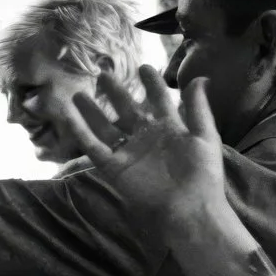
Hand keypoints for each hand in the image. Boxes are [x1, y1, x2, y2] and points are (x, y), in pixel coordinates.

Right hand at [63, 67, 230, 241]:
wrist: (189, 208)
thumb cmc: (202, 174)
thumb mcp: (205, 136)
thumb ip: (199, 108)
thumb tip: (199, 77)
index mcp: (169, 128)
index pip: (158, 99)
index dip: (151, 83)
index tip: (143, 67)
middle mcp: (145, 137)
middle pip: (127, 110)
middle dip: (116, 93)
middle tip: (103, 74)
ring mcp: (128, 152)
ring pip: (105, 127)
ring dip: (92, 111)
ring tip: (78, 94)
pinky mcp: (113, 167)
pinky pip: (93, 147)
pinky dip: (80, 131)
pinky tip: (70, 116)